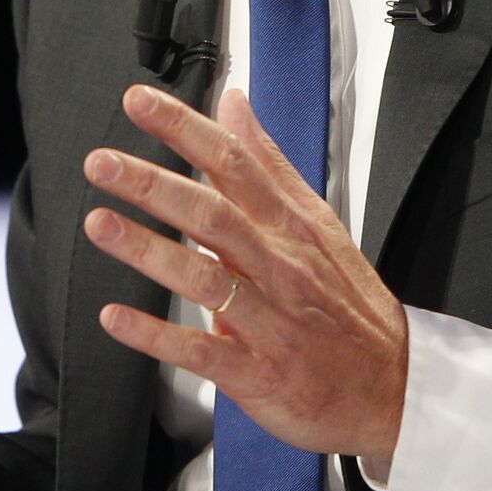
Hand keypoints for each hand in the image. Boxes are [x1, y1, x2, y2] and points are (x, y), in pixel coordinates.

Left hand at [82, 84, 408, 472]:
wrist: (392, 389)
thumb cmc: (346, 303)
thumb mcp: (316, 221)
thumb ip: (267, 161)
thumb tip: (233, 104)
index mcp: (290, 225)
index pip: (234, 163)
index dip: (184, 128)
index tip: (139, 102)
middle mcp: (278, 266)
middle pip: (213, 214)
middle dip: (154, 184)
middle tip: (101, 163)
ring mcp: (269, 320)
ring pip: (205, 278)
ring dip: (148, 250)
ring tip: (99, 224)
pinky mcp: (258, 373)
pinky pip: (202, 351)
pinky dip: (157, 336)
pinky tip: (116, 317)